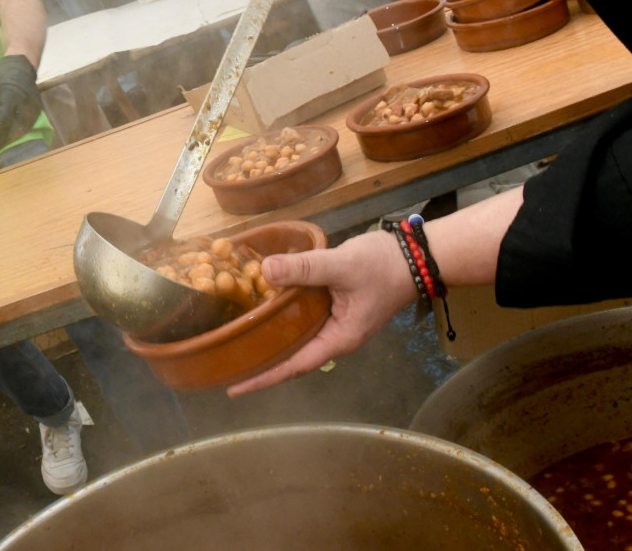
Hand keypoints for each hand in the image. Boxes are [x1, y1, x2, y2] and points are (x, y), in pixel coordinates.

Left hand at [0, 55, 41, 152]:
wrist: (20, 67)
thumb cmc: (0, 78)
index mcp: (10, 97)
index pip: (4, 121)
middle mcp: (24, 103)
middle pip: (16, 128)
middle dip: (5, 140)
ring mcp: (33, 106)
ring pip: (25, 128)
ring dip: (13, 138)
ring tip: (2, 144)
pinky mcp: (38, 108)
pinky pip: (30, 124)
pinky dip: (21, 132)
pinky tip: (13, 137)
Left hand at [227, 229, 415, 396]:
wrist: (416, 256)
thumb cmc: (382, 267)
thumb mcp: (341, 266)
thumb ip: (304, 268)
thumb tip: (265, 270)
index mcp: (338, 339)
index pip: (294, 366)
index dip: (264, 378)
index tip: (235, 387)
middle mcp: (334, 336)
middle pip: (292, 356)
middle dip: (261, 363)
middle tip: (227, 364)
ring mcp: (335, 321)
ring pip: (296, 337)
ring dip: (270, 339)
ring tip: (238, 340)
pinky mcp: (334, 304)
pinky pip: (303, 317)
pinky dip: (282, 315)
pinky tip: (264, 305)